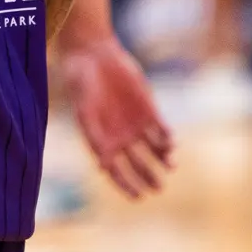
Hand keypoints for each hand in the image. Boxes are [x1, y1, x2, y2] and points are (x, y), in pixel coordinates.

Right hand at [59, 35, 175, 199]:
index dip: (126, 185)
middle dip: (149, 177)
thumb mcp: (83, 111)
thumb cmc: (81, 83)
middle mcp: (120, 135)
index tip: (137, 197)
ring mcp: (136, 123)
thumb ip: (94, 136)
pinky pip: (161, 129)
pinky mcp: (148, 108)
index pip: (116, 170)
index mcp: (102, 140)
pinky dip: (167, 138)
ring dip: (163, 159)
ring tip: (169, 165)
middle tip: (158, 188)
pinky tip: (170, 143)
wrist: (92, 54)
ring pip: (154, 150)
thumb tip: (104, 165)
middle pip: (139, 164)